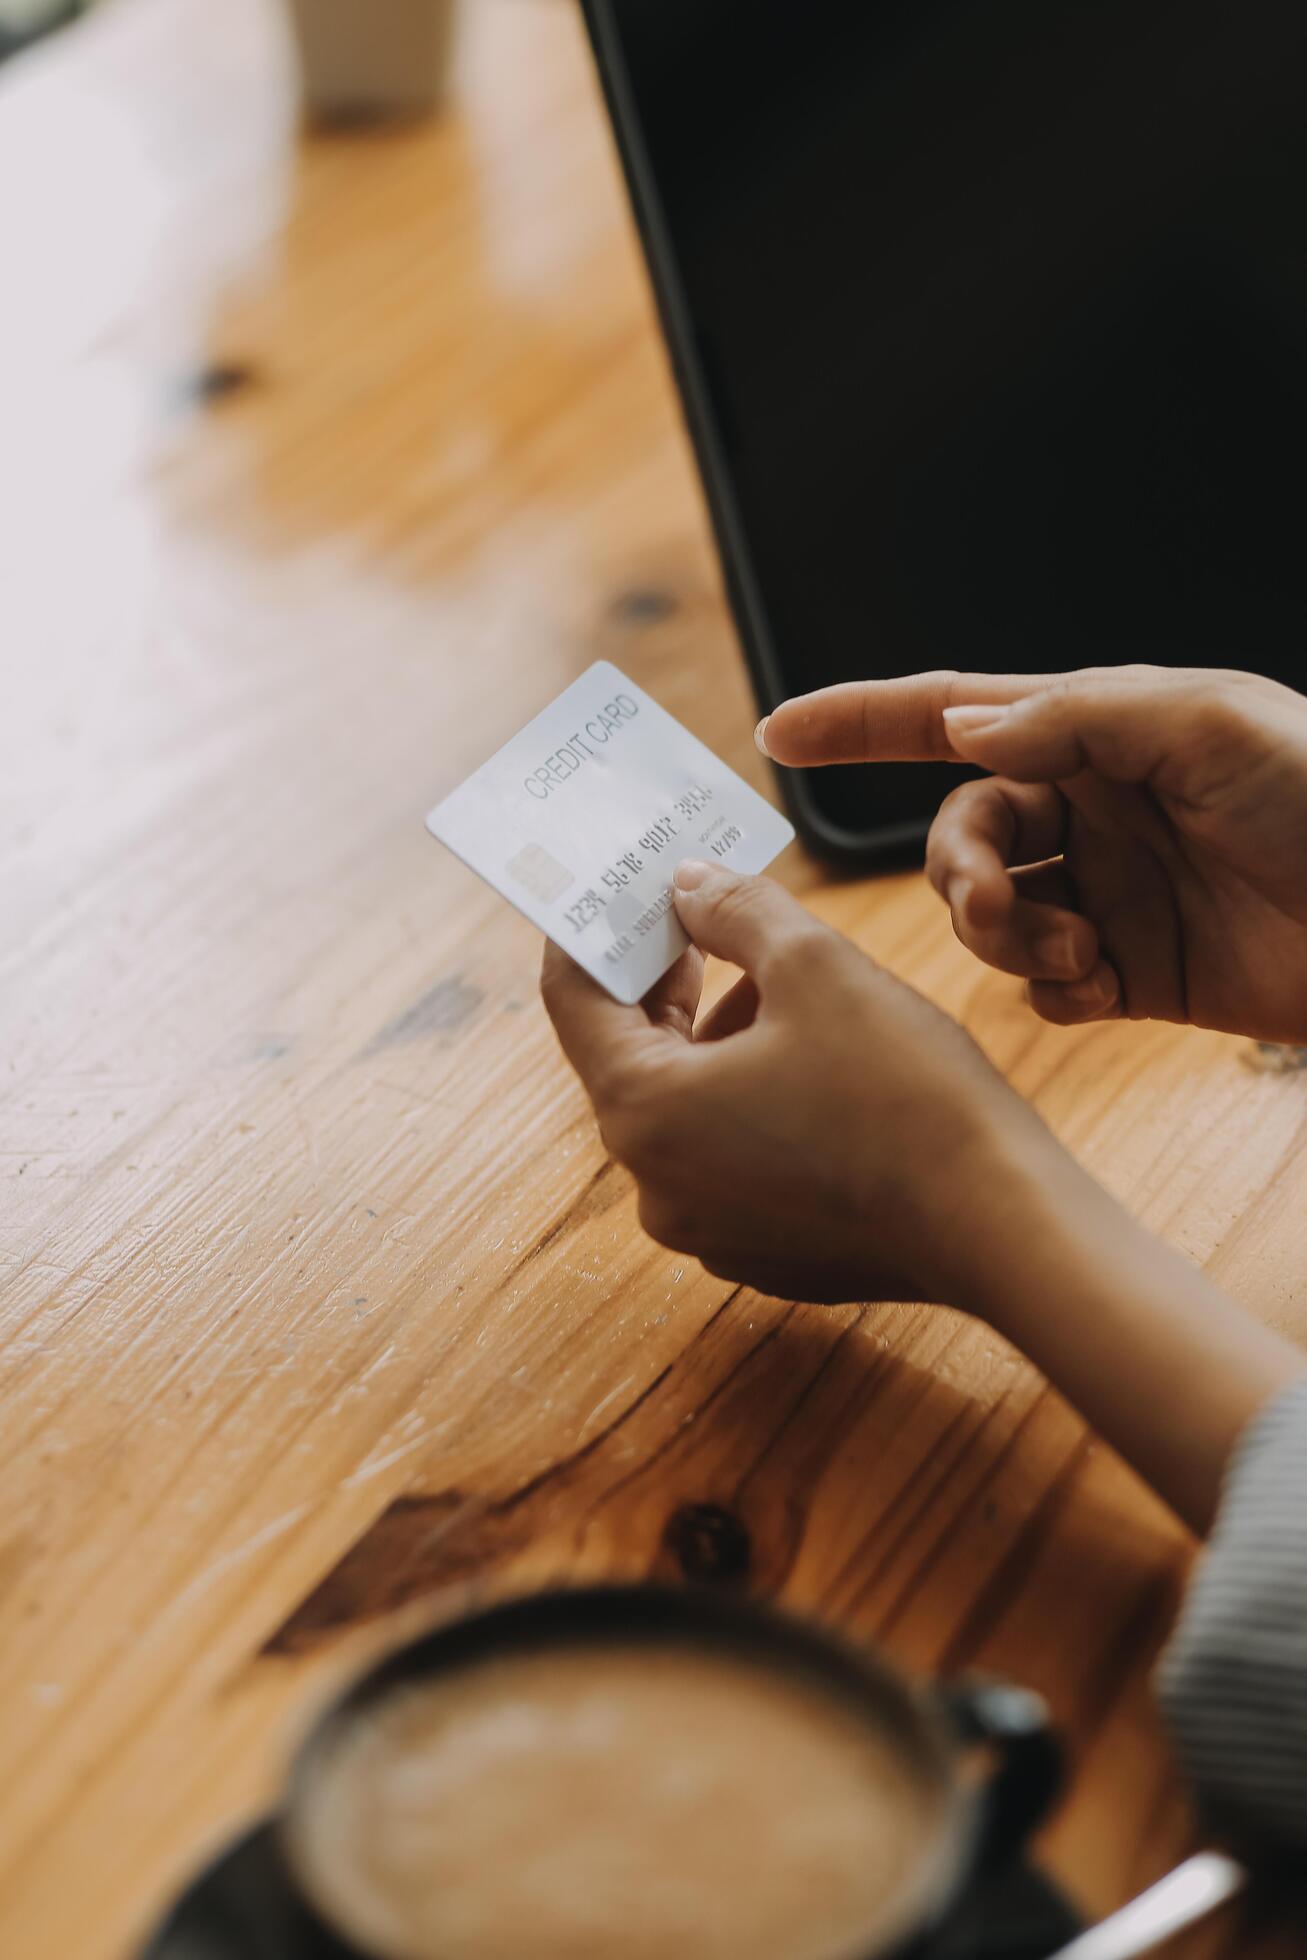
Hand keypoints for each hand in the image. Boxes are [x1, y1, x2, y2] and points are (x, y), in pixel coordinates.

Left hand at [541, 862, 1065, 1312]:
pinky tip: (816, 1062)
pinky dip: (750, 1100)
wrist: (1002, 1224)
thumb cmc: (906, 1092)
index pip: (573, 999)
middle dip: (668, 979)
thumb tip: (688, 887)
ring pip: (686, 1105)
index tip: (622, 888)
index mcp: (643, 1111)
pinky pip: (728, 1156)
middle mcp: (654, 1184)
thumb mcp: (815, 965)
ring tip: (784, 984)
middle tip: (703, 913)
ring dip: (717, 1037)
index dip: (594, 930)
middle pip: (630, 1054)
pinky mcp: (760, 1252)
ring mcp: (705, 1229)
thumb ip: (733, 910)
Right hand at [760, 666, 1306, 1040]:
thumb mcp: (1204, 722)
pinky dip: (1052, 987)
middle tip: (996, 905)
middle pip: (964, 835)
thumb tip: (963, 728)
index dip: (865, 721)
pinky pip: (1045, 985)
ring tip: (1074, 948)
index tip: (781, 729)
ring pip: (993, 917)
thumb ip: (1073, 717)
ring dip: (1005, 935)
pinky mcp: (1135, 972)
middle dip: (960, 871)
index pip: (957, 717)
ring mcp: (1110, 893)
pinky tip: (1102, 982)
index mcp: (1100, 734)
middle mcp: (1093, 811)